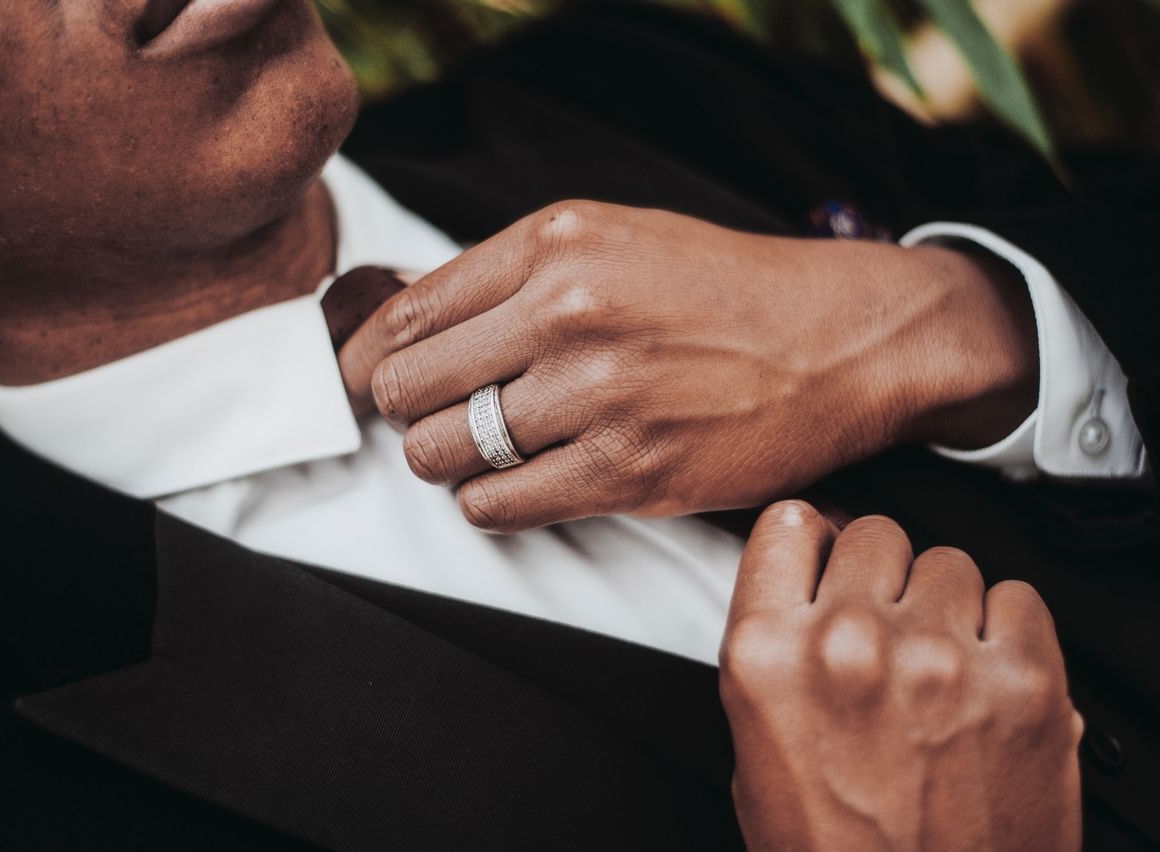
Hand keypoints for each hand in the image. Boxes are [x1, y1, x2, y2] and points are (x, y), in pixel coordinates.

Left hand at [340, 200, 1035, 531]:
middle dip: (403, 411)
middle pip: (407, 387)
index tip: (362, 379)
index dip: (366, 356)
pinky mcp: (629, 472)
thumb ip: (511, 273)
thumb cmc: (723, 289)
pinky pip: (499, 504)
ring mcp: (598, 397)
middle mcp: (568, 314)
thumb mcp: (613, 238)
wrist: (842, 341)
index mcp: (554, 244)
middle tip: (427, 418)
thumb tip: (404, 317)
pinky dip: (487, 502)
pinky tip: (512, 484)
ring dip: (444, 461)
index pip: (405, 312)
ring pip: (444, 453)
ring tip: (475, 451)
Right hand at [719, 501, 1081, 851]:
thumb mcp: (755, 748)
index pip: (788, 527)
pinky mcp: (1024, 683)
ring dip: (943, 604)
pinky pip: (1019, 597)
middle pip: (873, 535)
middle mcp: (849, 645)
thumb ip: (774, 651)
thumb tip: (802, 582)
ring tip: (939, 665)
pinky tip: (986, 675)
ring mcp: (940, 659)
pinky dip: (1006, 628)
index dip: (810, 542)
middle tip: (886, 631)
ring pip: (947, 561)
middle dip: (879, 578)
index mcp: (767, 658)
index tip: (823, 554)